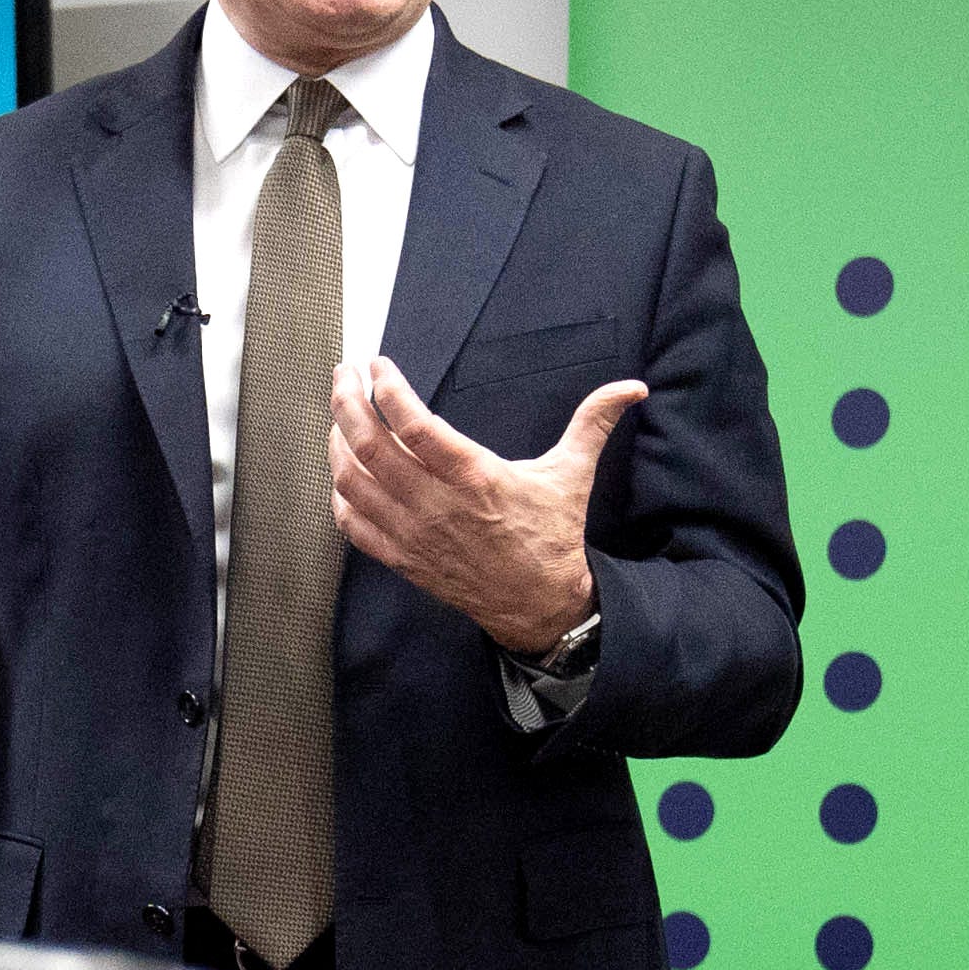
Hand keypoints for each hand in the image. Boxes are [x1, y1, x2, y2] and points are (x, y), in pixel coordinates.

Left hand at [329, 354, 638, 658]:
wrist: (540, 605)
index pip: (415, 426)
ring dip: (336, 443)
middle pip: (371, 447)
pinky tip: (342, 469)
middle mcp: (438, 506)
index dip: (388, 390)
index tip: (378, 364)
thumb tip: (632, 388)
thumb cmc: (552, 536)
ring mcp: (415, 535)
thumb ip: (593, 422)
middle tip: (344, 373)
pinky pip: (353, 524)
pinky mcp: (402, 558)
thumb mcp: (572, 474)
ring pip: (353, 482)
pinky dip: (339, 493)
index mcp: (477, 478)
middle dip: (348, 402)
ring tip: (340, 413)